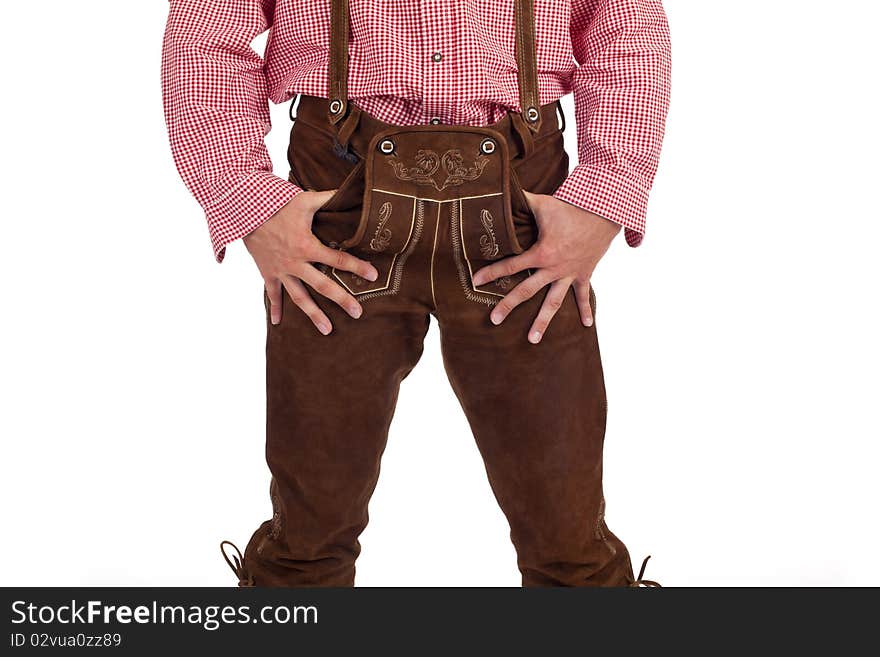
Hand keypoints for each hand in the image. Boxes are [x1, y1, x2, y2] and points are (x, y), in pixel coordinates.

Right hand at [244, 190, 378, 333]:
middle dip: (342, 300)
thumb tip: (349, 191)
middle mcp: (296, 263)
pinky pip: (272, 294)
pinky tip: (278, 324)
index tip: (373, 276)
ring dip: (313, 315)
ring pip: (300, 298)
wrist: (243, 210)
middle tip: (358, 313)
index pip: (338, 259)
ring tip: (327, 330)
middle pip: (323, 286)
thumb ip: (328, 198)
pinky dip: (275, 309)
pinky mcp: (268, 273)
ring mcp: (281, 271)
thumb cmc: (275, 203)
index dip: (357, 267)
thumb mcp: (304, 199)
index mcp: (307, 246)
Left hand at [471, 191, 619, 343]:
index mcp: (541, 252)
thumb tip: (500, 192)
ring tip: (533, 340)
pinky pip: (584, 295)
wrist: (605, 211)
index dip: (492, 272)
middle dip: (509, 305)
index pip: (511, 265)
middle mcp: (554, 268)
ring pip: (553, 302)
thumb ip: (520, 202)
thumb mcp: (542, 204)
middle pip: (526, 291)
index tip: (475, 281)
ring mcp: (570, 274)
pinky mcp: (584, 273)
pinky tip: (586, 326)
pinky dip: (586, 309)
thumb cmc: (571, 206)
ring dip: (543, 321)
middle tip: (493, 320)